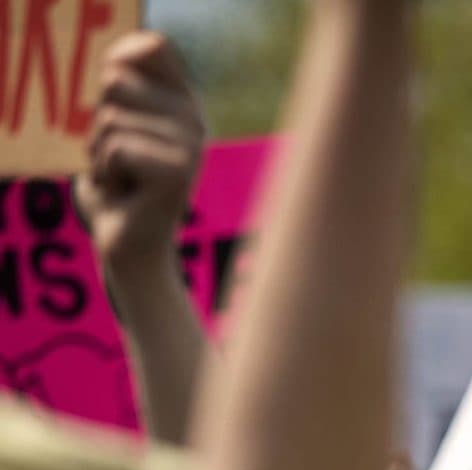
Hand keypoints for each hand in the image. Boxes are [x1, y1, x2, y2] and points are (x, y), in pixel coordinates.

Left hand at [73, 32, 205, 279]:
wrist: (130, 244)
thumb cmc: (117, 185)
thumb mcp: (114, 124)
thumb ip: (121, 82)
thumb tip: (129, 57)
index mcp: (183, 103)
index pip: (152, 46)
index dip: (119, 67)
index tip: (119, 108)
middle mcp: (195, 120)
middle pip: (116, 81)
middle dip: (99, 122)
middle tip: (118, 158)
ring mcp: (191, 147)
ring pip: (111, 120)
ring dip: (98, 154)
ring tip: (121, 179)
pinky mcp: (179, 172)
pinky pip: (116, 149)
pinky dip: (106, 174)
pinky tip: (126, 193)